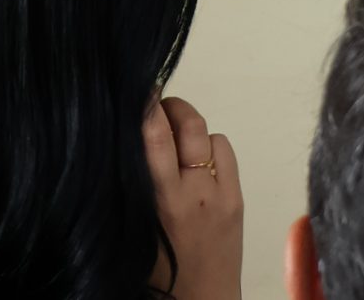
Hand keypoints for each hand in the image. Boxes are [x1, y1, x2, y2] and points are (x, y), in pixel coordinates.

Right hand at [142, 97, 241, 299]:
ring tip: (174, 136)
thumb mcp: (133, 228)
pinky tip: (196, 159)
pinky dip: (210, 145)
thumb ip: (132, 184)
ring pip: (208, 133)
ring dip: (190, 128)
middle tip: (156, 102)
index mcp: (162, 202)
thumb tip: (125, 140)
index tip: (137, 88)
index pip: (154, 137)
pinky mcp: (238, 199)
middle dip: (171, 104)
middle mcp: (194, 193)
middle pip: (187, 124)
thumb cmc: (155, 275)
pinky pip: (225, 151)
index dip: (146, 105)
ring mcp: (221, 194)